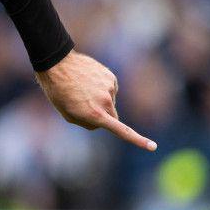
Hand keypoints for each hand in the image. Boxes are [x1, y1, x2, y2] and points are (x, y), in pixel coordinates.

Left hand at [35, 50, 156, 151]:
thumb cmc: (58, 91)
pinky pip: (109, 88)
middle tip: (84, 105)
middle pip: (112, 117)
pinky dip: (101, 87)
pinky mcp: (111, 77)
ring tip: (81, 88)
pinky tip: (87, 81)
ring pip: (110, 101)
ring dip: (100, 99)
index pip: (121, 130)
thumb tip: (103, 123)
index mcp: (95, 114)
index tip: (153, 146)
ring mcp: (109, 88)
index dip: (138, 140)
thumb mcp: (68, 114)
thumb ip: (88, 123)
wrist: (57, 63)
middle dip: (103, 116)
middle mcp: (105, 102)